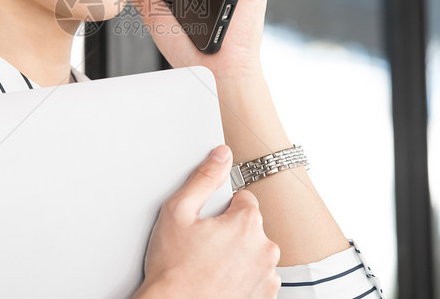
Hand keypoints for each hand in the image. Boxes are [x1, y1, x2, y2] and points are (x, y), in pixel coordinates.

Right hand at [132, 145, 280, 298]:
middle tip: (204, 246)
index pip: (244, 200)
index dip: (221, 209)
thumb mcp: (178, 212)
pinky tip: (220, 280)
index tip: (206, 224)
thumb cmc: (172, 269)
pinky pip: (258, 277)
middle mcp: (265, 250)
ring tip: (210, 266)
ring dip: (239, 256)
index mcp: (248, 224)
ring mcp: (267, 277)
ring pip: (255, 253)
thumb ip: (203, 178)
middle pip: (251, 228)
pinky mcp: (264, 297)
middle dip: (231, 232)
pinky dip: (244, 277)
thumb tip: (222, 154)